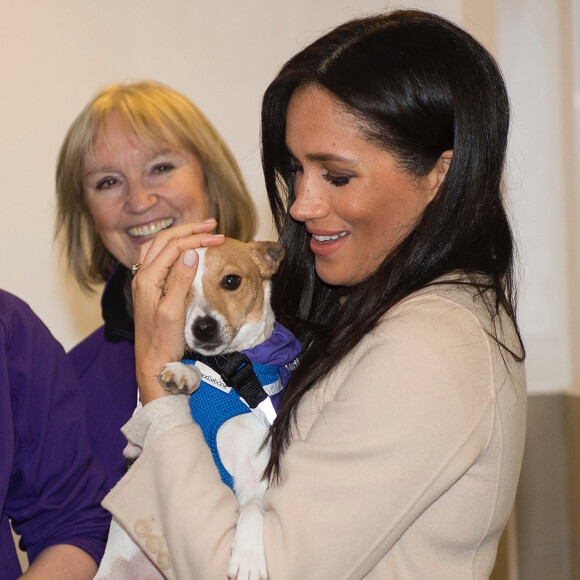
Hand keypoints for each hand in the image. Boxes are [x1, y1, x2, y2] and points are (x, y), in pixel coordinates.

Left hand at [131, 219, 224, 404]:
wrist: (152, 361)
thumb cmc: (163, 342)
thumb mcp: (174, 312)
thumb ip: (182, 281)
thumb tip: (192, 254)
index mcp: (148, 279)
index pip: (174, 247)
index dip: (197, 239)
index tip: (219, 238)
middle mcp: (143, 276)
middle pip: (164, 239)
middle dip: (189, 229)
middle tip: (212, 225)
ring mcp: (145, 281)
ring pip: (160, 245)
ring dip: (181, 235)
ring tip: (201, 231)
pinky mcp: (151, 287)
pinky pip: (160, 256)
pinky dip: (175, 247)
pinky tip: (188, 250)